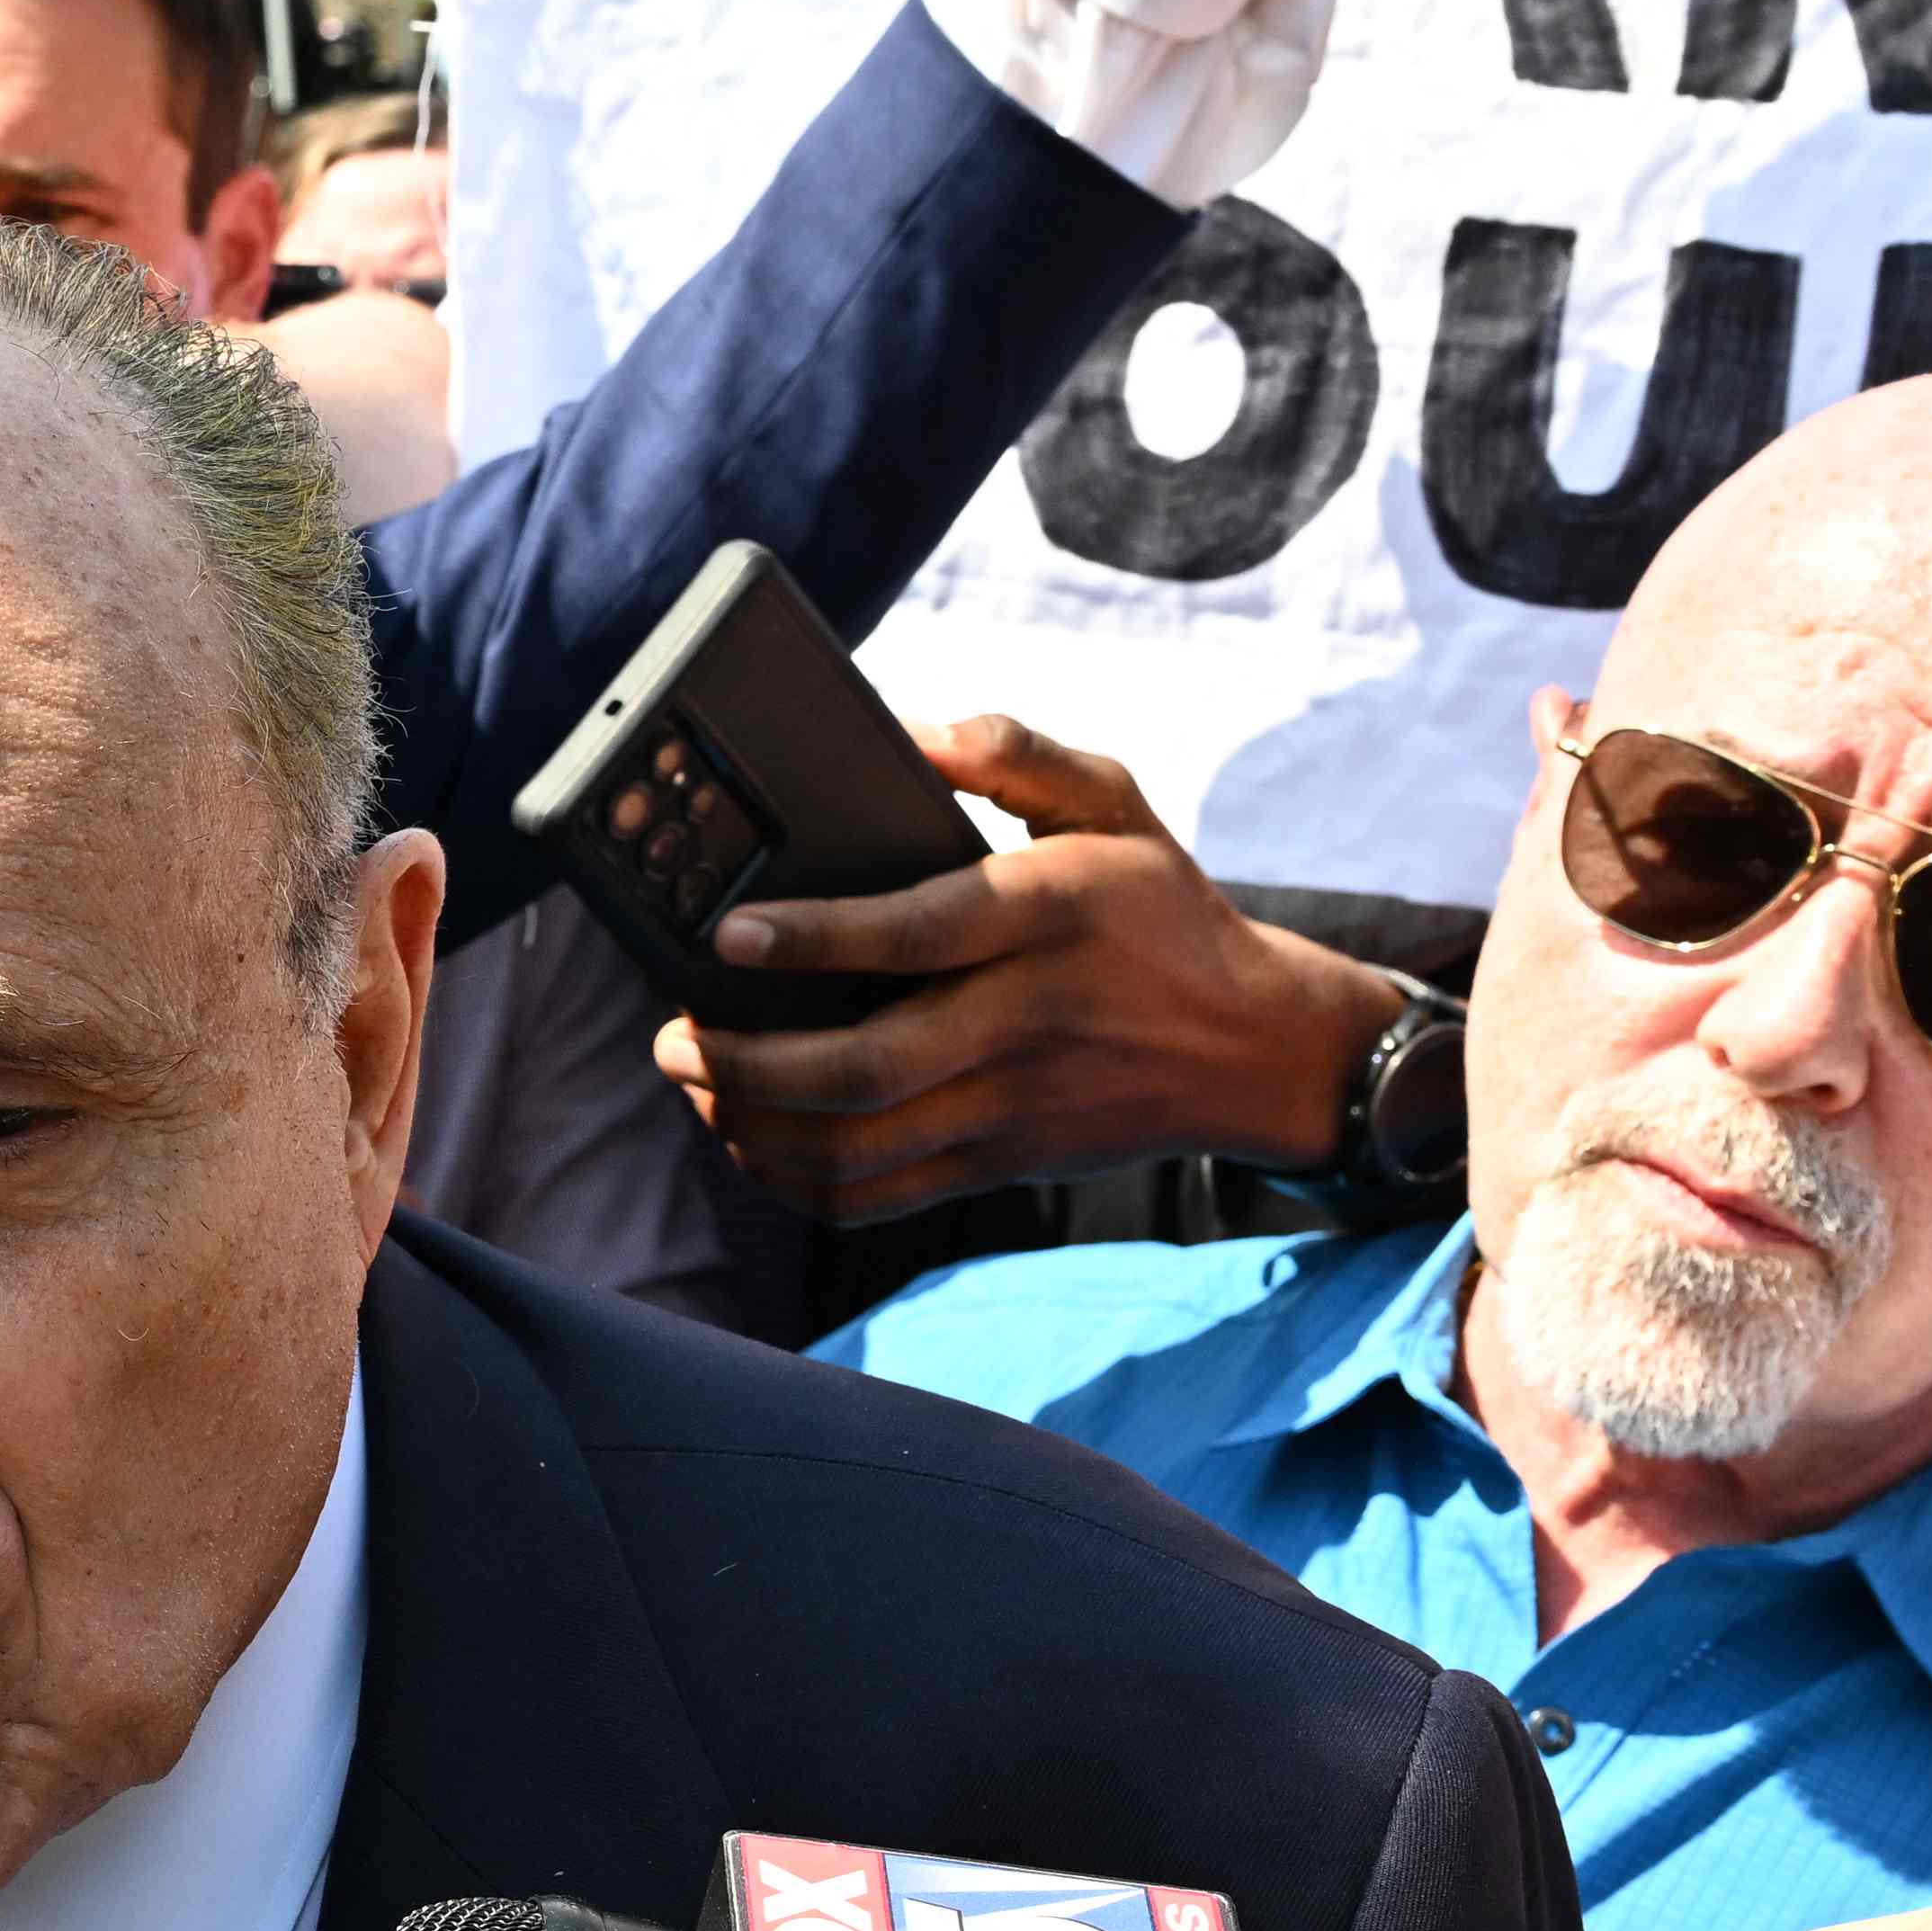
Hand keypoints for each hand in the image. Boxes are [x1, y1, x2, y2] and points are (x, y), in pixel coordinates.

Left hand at [645, 715, 1408, 1221]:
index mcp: (1049, 916)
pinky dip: (804, 1183)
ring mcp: (1017, 1105)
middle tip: (674, 1035)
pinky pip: (886, 1195)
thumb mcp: (1116, 804)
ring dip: (758, 1126)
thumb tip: (908, 735)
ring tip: (697, 1083)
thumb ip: (1015, 753)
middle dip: (750, 1061)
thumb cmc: (1162, 911)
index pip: (918, 932)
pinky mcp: (1007, 1164)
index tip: (729, 932)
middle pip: (870, 1065)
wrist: (1258, 1048)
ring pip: (864, 1144)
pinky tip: (754, 1143)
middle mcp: (1029, 1019)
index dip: (815, 938)